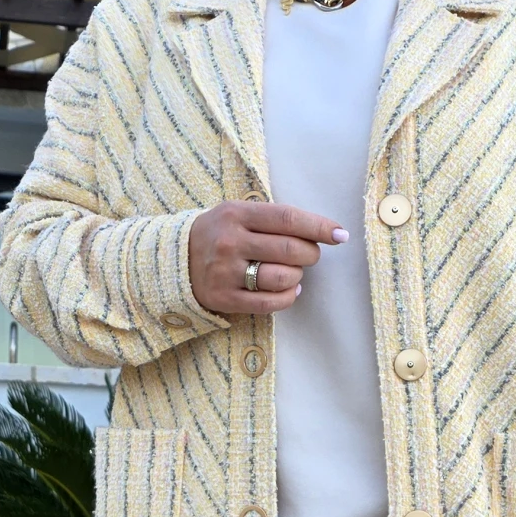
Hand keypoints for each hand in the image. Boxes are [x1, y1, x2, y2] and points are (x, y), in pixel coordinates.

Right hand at [188, 202, 346, 316]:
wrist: (175, 260)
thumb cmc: (220, 234)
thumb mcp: (238, 214)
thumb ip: (274, 219)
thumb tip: (324, 232)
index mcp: (236, 214)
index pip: (287, 218)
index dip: (319, 227)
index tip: (340, 235)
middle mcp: (230, 242)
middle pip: (290, 249)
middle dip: (310, 254)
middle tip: (309, 255)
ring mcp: (226, 272)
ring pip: (283, 278)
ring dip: (298, 276)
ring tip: (292, 272)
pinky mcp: (225, 299)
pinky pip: (271, 302)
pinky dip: (288, 297)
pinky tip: (289, 290)